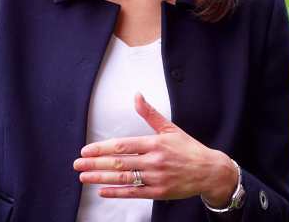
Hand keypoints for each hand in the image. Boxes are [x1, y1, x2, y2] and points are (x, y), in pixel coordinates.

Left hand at [73, 93, 237, 205]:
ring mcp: (156, 178)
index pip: (123, 146)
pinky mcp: (159, 192)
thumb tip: (136, 95)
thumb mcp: (170, 128)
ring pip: (123, 178)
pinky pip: (133, 193)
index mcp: (155, 144)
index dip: (102, 148)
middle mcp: (154, 161)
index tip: (87, 150)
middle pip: (119, 163)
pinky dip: (117, 192)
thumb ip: (149, 114)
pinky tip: (103, 191)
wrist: (209, 171)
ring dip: (101, 178)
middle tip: (78, 164)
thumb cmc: (189, 149)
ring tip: (84, 177)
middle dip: (95, 164)